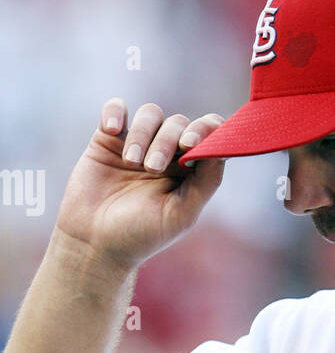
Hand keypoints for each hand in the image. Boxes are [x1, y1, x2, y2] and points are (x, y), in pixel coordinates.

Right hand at [55, 99, 226, 271]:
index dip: (205, 129)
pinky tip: (113, 130)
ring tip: (131, 162)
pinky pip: (115, 109)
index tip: (190, 143)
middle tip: (152, 168)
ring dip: (143, 134)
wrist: (94, 243)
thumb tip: (221, 149)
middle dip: (167, 141)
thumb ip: (207, 182)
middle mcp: (167, 152)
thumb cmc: (141, 235)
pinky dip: (115, 112)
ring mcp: (138, 143)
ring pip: (150, 114)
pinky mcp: (107, 140)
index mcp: (190, 169)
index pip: (207, 135)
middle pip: (178, 123)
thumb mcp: (181, 214)